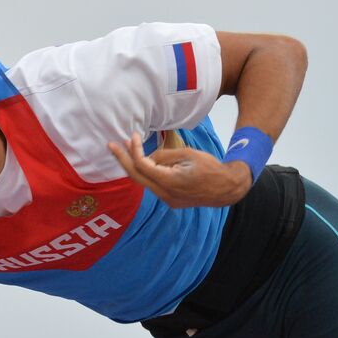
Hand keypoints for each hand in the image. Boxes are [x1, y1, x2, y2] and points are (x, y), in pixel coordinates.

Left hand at [108, 132, 252, 208]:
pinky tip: (145, 162)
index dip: (134, 150)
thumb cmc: (210, 168)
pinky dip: (146, 173)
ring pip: (144, 182)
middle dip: (123, 160)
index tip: (132, 136)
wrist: (226, 189)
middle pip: (136, 177)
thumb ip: (164, 155)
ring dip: (135, 166)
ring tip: (127, 150)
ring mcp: (167, 200)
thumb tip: (147, 157)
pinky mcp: (171, 201)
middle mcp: (165, 194)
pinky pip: (153, 186)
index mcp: (169, 181)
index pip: (142, 165)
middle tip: (111, 145)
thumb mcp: (187, 154)